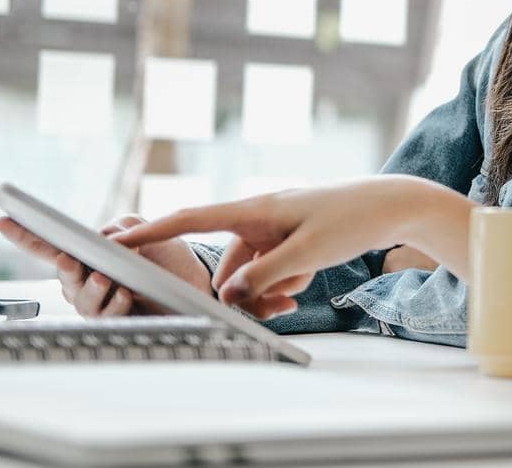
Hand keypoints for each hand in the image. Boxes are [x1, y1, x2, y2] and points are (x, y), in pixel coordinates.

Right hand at [0, 214, 213, 316]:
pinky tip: (126, 294)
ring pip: (81, 299)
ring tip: (105, 278)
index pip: (49, 246)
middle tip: (69, 260)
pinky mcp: (115, 322)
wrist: (195, 284)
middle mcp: (83, 282)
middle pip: (64, 276)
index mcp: (85, 256)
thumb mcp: (144, 232)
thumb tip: (99, 241)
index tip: (3, 219)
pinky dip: (115, 302)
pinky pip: (106, 315)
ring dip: (93, 287)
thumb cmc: (163, 258)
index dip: (25, 235)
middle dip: (66, 269)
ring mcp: (96, 304)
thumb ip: (120, 230)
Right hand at [111, 176, 472, 319]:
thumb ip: (263, 276)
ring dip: (264, 290)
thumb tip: (228, 294)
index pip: (192, 218)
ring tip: (295, 293)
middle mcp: (259, 214)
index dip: (153, 232)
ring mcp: (275, 226)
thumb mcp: (306, 254)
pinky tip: (303, 284)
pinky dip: (280, 282)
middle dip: (240, 290)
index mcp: (255, 207)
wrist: (394, 206)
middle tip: (272, 305)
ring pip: (249, 270)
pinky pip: (270, 267)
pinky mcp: (291, 236)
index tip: (117, 241)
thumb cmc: (352, 220)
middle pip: (226, 261)